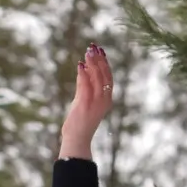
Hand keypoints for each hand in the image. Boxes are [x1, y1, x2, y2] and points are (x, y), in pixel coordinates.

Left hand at [59, 43, 112, 159]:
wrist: (77, 139)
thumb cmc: (79, 122)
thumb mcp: (82, 100)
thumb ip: (84, 85)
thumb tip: (84, 68)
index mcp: (107, 99)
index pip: (109, 77)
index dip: (105, 63)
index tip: (101, 50)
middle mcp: (104, 100)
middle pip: (105, 75)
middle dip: (100, 60)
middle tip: (94, 47)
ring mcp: (96, 103)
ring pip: (97, 78)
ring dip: (93, 63)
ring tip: (88, 52)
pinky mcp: (85, 105)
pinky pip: (86, 86)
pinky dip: (84, 74)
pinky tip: (80, 64)